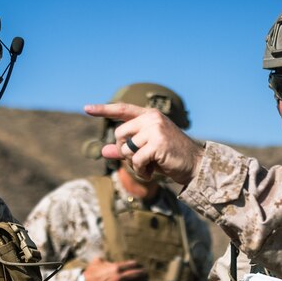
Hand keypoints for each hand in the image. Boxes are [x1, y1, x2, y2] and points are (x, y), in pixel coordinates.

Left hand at [83, 102, 204, 184]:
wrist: (195, 165)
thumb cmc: (170, 157)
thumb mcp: (145, 151)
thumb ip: (124, 149)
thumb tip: (102, 151)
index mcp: (149, 115)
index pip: (122, 109)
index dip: (103, 109)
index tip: (86, 108)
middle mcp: (152, 118)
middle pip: (119, 135)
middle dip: (124, 152)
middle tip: (140, 161)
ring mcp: (155, 129)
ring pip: (126, 149)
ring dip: (134, 164)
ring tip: (148, 166)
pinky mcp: (157, 143)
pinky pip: (136, 160)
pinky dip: (141, 171)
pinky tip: (152, 172)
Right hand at [84, 256, 147, 280]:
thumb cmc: (91, 271)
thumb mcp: (97, 261)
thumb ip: (104, 259)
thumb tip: (106, 258)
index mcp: (115, 267)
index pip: (128, 264)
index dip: (134, 264)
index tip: (138, 264)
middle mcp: (118, 277)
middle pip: (133, 274)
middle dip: (140, 273)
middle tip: (145, 273)